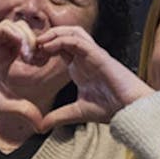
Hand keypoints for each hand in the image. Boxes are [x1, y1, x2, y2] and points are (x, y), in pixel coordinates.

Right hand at [0, 19, 44, 128]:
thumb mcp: (5, 105)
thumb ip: (24, 110)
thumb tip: (41, 124)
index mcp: (4, 61)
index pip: (26, 43)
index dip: (37, 49)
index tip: (42, 63)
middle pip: (22, 30)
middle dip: (34, 40)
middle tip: (35, 58)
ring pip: (12, 25)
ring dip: (25, 36)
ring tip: (27, 54)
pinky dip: (12, 32)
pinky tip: (18, 48)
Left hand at [37, 26, 152, 129]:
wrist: (130, 109)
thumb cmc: (111, 108)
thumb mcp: (76, 113)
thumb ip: (58, 117)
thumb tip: (40, 126)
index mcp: (80, 67)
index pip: (60, 48)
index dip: (44, 49)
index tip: (30, 57)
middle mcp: (85, 57)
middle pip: (65, 34)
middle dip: (47, 36)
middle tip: (31, 47)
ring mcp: (93, 54)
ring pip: (72, 31)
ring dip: (54, 33)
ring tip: (40, 42)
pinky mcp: (98, 55)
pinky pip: (78, 40)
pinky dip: (62, 40)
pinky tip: (49, 46)